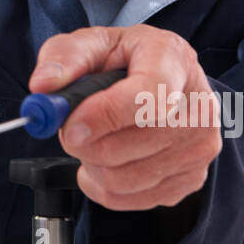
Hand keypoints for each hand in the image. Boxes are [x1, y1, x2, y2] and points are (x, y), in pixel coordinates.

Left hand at [28, 25, 222, 210]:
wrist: (163, 79)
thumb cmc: (127, 60)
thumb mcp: (93, 43)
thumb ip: (64, 57)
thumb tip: (43, 86)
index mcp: (173, 58)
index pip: (148, 96)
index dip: (104, 115)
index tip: (70, 125)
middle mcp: (198, 104)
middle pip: (134, 143)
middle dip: (86, 142)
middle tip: (72, 128)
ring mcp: (201, 145)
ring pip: (128, 177)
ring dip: (93, 164)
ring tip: (92, 140)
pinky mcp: (193, 178)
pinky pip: (133, 199)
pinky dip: (106, 186)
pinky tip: (106, 161)